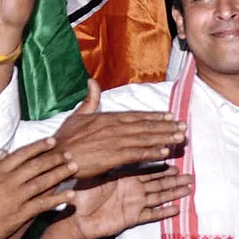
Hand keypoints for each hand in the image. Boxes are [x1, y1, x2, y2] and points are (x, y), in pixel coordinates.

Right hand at [0, 138, 77, 238]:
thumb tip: (6, 152)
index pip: (22, 154)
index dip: (39, 147)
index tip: (53, 141)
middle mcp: (8, 183)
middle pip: (36, 166)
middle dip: (54, 158)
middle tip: (70, 153)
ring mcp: (15, 198)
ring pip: (42, 182)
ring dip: (60, 174)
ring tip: (74, 167)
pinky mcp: (20, 214)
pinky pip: (43, 204)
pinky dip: (58, 199)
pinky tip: (71, 195)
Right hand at [52, 78, 187, 178]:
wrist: (54, 157)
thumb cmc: (64, 139)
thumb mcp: (77, 115)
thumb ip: (89, 100)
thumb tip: (92, 81)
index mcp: (107, 118)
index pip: (137, 116)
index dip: (155, 116)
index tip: (170, 116)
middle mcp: (114, 127)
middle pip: (146, 126)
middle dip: (166, 126)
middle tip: (184, 127)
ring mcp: (114, 142)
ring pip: (145, 138)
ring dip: (164, 138)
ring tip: (180, 138)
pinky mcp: (112, 156)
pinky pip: (136, 154)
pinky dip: (151, 152)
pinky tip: (164, 152)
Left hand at [66, 167, 192, 238]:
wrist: (76, 220)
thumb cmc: (80, 197)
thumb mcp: (90, 178)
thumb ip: (100, 166)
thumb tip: (104, 149)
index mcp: (125, 178)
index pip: (147, 170)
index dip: (161, 165)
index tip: (175, 160)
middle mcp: (133, 189)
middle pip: (158, 182)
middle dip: (174, 178)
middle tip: (189, 174)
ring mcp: (134, 203)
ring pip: (159, 196)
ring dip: (174, 192)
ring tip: (188, 188)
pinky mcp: (132, 217)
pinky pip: (151, 214)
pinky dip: (164, 212)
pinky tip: (176, 209)